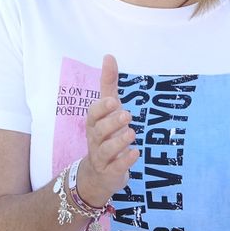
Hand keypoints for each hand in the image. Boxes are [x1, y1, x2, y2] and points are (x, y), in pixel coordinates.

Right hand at [79, 54, 137, 203]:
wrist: (99, 174)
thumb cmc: (106, 135)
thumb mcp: (108, 110)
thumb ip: (108, 85)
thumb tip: (109, 56)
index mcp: (94, 124)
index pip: (93, 114)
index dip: (101, 109)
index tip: (113, 101)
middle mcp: (95, 140)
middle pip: (98, 131)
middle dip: (111, 123)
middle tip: (126, 115)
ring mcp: (101, 158)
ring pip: (106, 150)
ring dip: (119, 141)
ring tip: (132, 133)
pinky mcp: (110, 172)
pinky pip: (116, 167)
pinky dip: (125, 161)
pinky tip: (136, 153)